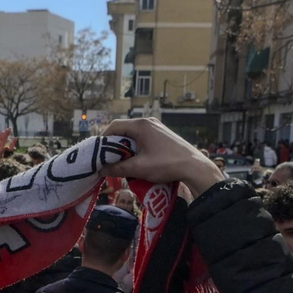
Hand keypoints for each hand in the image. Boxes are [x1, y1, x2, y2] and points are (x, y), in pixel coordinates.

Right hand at [101, 118, 221, 196]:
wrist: (194, 167)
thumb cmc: (166, 164)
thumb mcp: (138, 168)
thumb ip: (117, 168)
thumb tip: (101, 170)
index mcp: (141, 125)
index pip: (115, 126)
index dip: (103, 139)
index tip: (98, 153)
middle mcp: (149, 122)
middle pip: (124, 130)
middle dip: (114, 145)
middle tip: (109, 160)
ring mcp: (157, 127)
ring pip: (134, 135)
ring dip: (126, 148)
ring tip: (123, 163)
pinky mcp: (163, 135)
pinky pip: (143, 138)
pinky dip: (136, 148)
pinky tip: (138, 160)